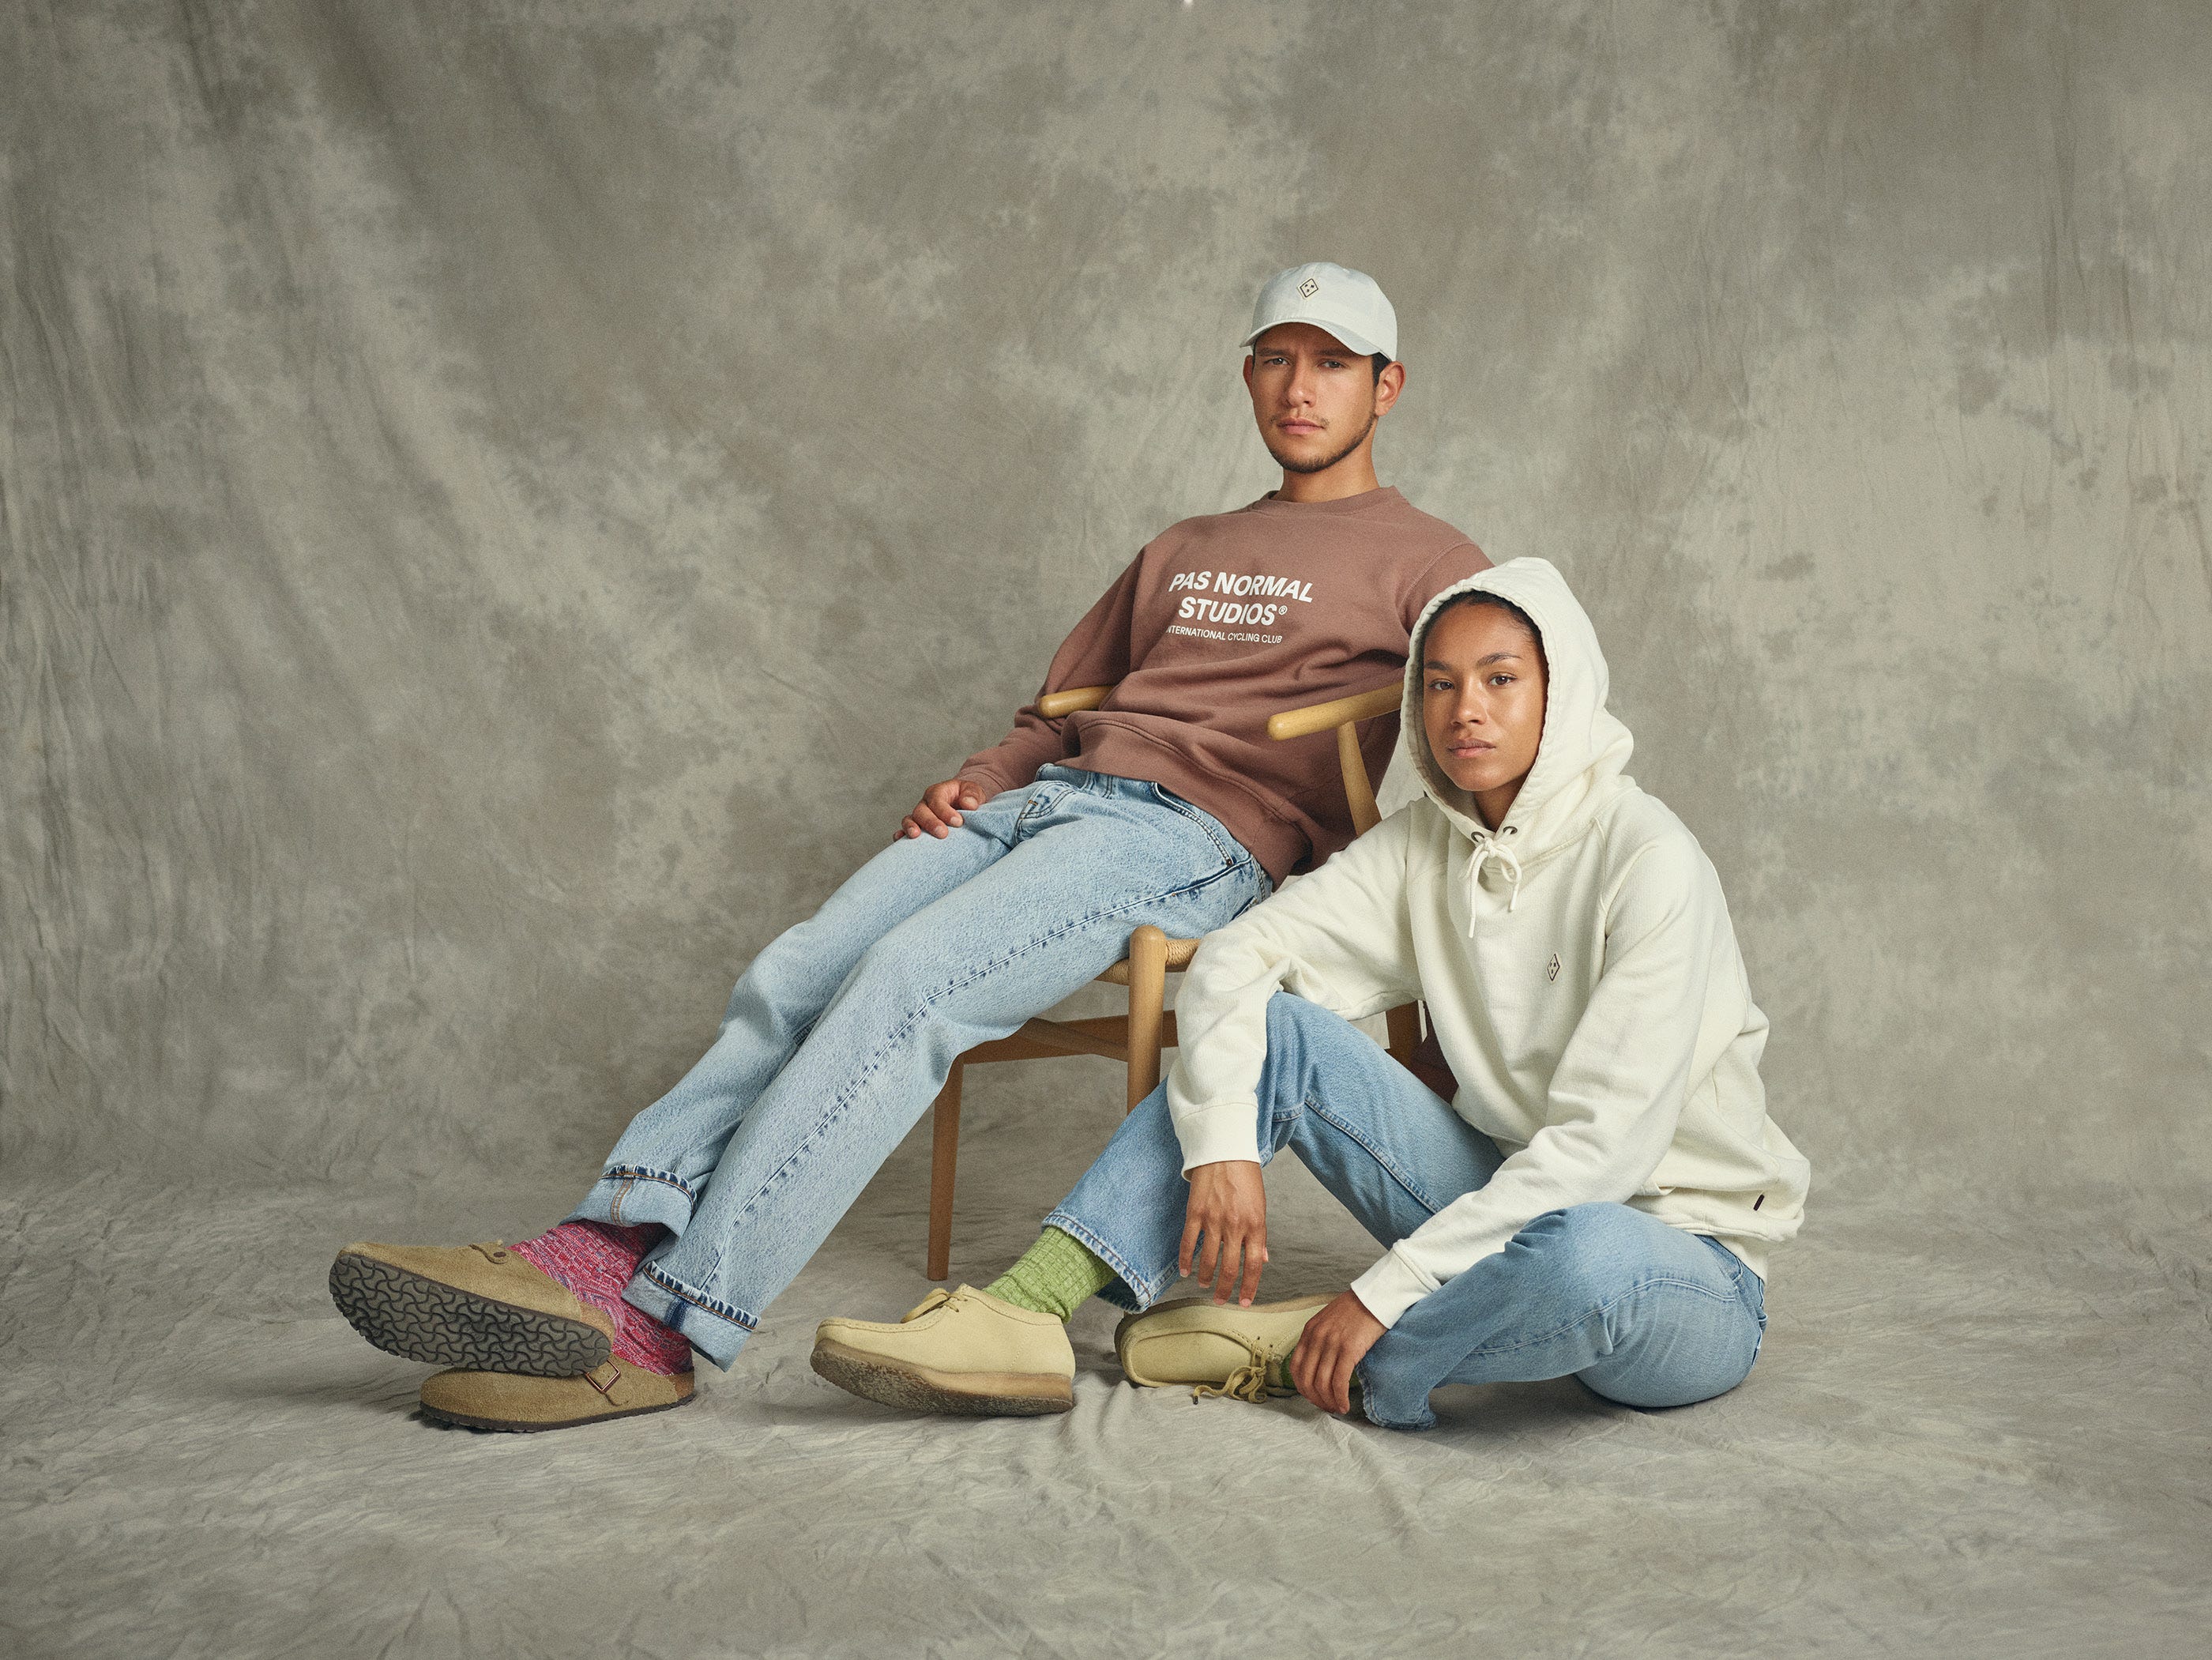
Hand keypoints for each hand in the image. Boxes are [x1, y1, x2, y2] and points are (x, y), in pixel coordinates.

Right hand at [898, 779, 985, 840]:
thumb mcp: (974, 791)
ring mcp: (919, 816)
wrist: (964, 804)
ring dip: (911, 827)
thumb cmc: (968, 798)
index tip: (958, 822)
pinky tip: (899, 839)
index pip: (937, 800)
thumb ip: (972, 796)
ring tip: (916, 836)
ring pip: (910, 819)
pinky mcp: (917, 828)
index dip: (945, 811)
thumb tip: (968, 804)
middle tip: (943, 834)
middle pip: (921, 811)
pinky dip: (901, 835)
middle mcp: (925, 803)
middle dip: (931, 822)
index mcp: (938, 792)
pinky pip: (904, 830)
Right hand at [1179, 1160, 1267, 1305]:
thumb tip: (1264, 1259)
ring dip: (1205, 1277)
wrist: (1225, 1150)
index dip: (1249, 1287)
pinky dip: (1186, 1260)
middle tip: (1220, 1300)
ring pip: (1208, 1259)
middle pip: (1230, 1268)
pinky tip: (1185, 1271)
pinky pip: (1189, 1242)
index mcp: (1256, 1224)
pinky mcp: (1195, 1212)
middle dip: (1225, 1289)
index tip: (1244, 1301)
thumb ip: (1259, 1235)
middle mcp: (1236, 1225)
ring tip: (1203, 1285)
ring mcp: (1214, 1219)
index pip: (1255, 1265)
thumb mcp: (1260, 1206)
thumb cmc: (1245, 1177)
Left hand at [1289, 1289, 1384, 1414]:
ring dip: (1329, 1402)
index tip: (1313, 1397)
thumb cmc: (1356, 1310)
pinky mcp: (1349, 1349)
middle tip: (1326, 1408)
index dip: (1302, 1388)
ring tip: (1337, 1409)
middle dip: (1316, 1399)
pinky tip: (1345, 1405)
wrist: (1375, 1297)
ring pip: (1322, 1383)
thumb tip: (1319, 1365)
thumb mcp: (1328, 1321)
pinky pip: (1339, 1381)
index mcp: (1309, 1331)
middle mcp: (1317, 1338)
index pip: (1295, 1367)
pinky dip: (1340, 1397)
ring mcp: (1332, 1343)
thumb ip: (1320, 1339)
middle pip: (1307, 1379)